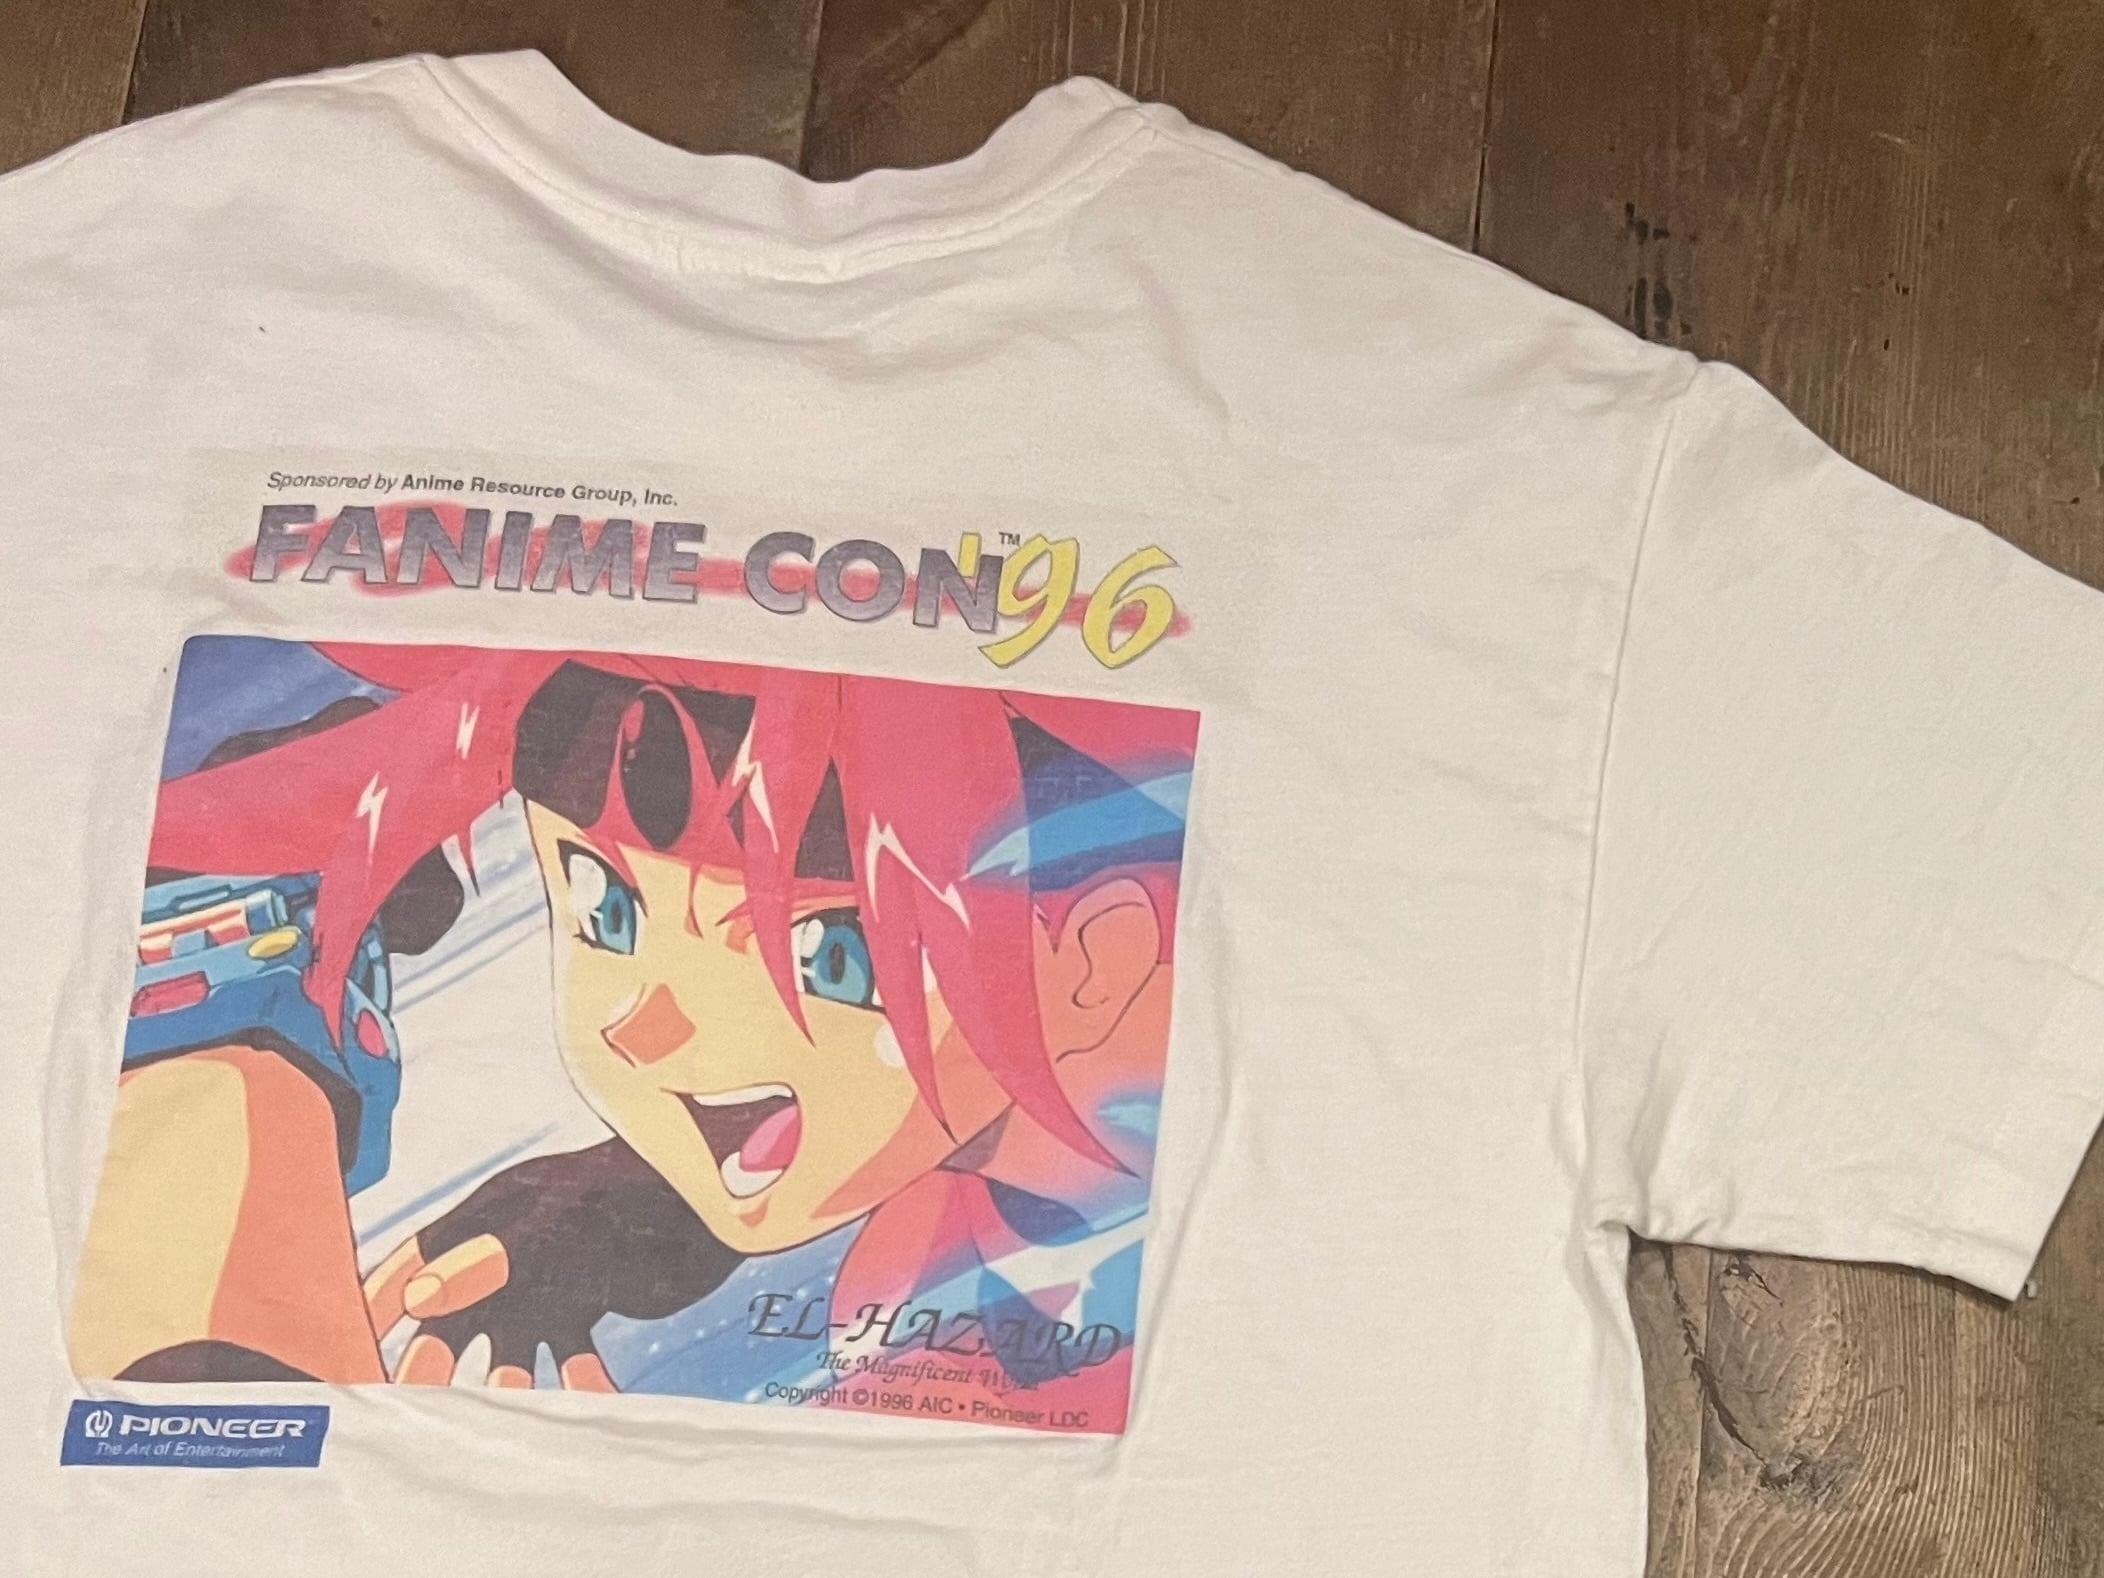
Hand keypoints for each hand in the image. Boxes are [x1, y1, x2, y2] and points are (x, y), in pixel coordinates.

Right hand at [362, 1138, 742, 1389]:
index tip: (348, 1340)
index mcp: (493, 1212)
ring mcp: (551, 1273)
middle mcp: (514, 1246)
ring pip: (511, 1342)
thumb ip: (491, 1259)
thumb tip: (418, 1297)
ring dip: (508, 1379)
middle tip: (422, 1397)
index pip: (421, 1256)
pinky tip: (592, 1401)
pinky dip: (577, 1381)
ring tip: (505, 1411)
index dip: (382, 1296)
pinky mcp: (591, 1298)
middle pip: (457, 1312)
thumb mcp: (558, 1220)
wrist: (719, 1190)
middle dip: (438, 1354)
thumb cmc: (634, 1183)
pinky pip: (571, 1353)